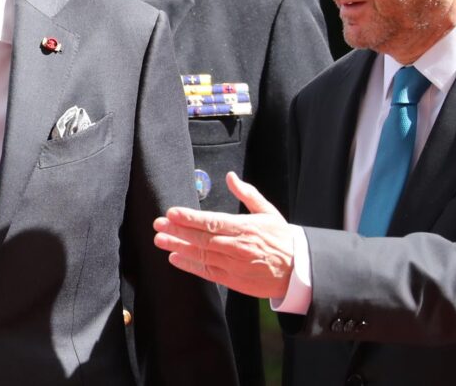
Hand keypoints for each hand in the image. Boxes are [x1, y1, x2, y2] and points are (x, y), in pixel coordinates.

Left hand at [153, 172, 294, 298]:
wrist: (297, 270)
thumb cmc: (281, 238)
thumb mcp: (268, 211)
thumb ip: (247, 193)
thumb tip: (230, 176)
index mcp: (244, 228)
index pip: (211, 222)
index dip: (189, 218)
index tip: (171, 213)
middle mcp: (236, 247)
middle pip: (201, 239)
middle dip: (177, 231)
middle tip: (158, 225)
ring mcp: (233, 265)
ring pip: (200, 255)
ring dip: (178, 247)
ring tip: (160, 241)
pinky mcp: (232, 280)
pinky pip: (206, 272)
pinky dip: (189, 266)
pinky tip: (175, 258)